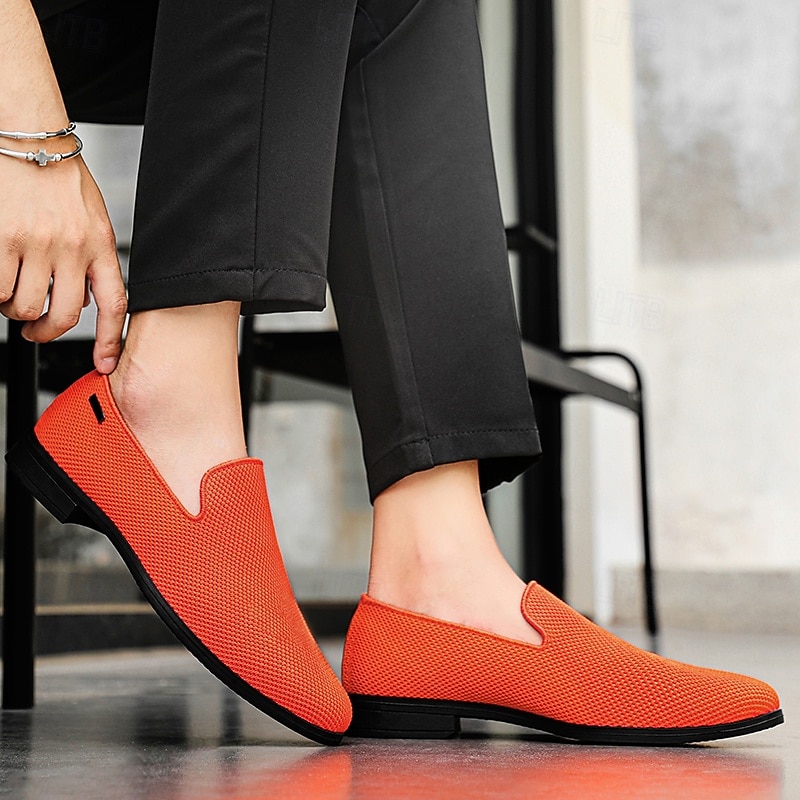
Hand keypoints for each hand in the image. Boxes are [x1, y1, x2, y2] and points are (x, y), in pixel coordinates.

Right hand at [0, 154, 127, 373]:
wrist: (29, 136)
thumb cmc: (59, 176)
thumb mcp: (92, 219)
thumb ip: (92, 258)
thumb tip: (87, 298)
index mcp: (101, 245)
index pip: (115, 304)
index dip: (111, 340)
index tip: (106, 363)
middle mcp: (73, 248)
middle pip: (66, 315)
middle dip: (47, 331)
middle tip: (34, 330)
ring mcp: (38, 244)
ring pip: (26, 306)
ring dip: (15, 310)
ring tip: (10, 295)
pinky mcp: (4, 238)